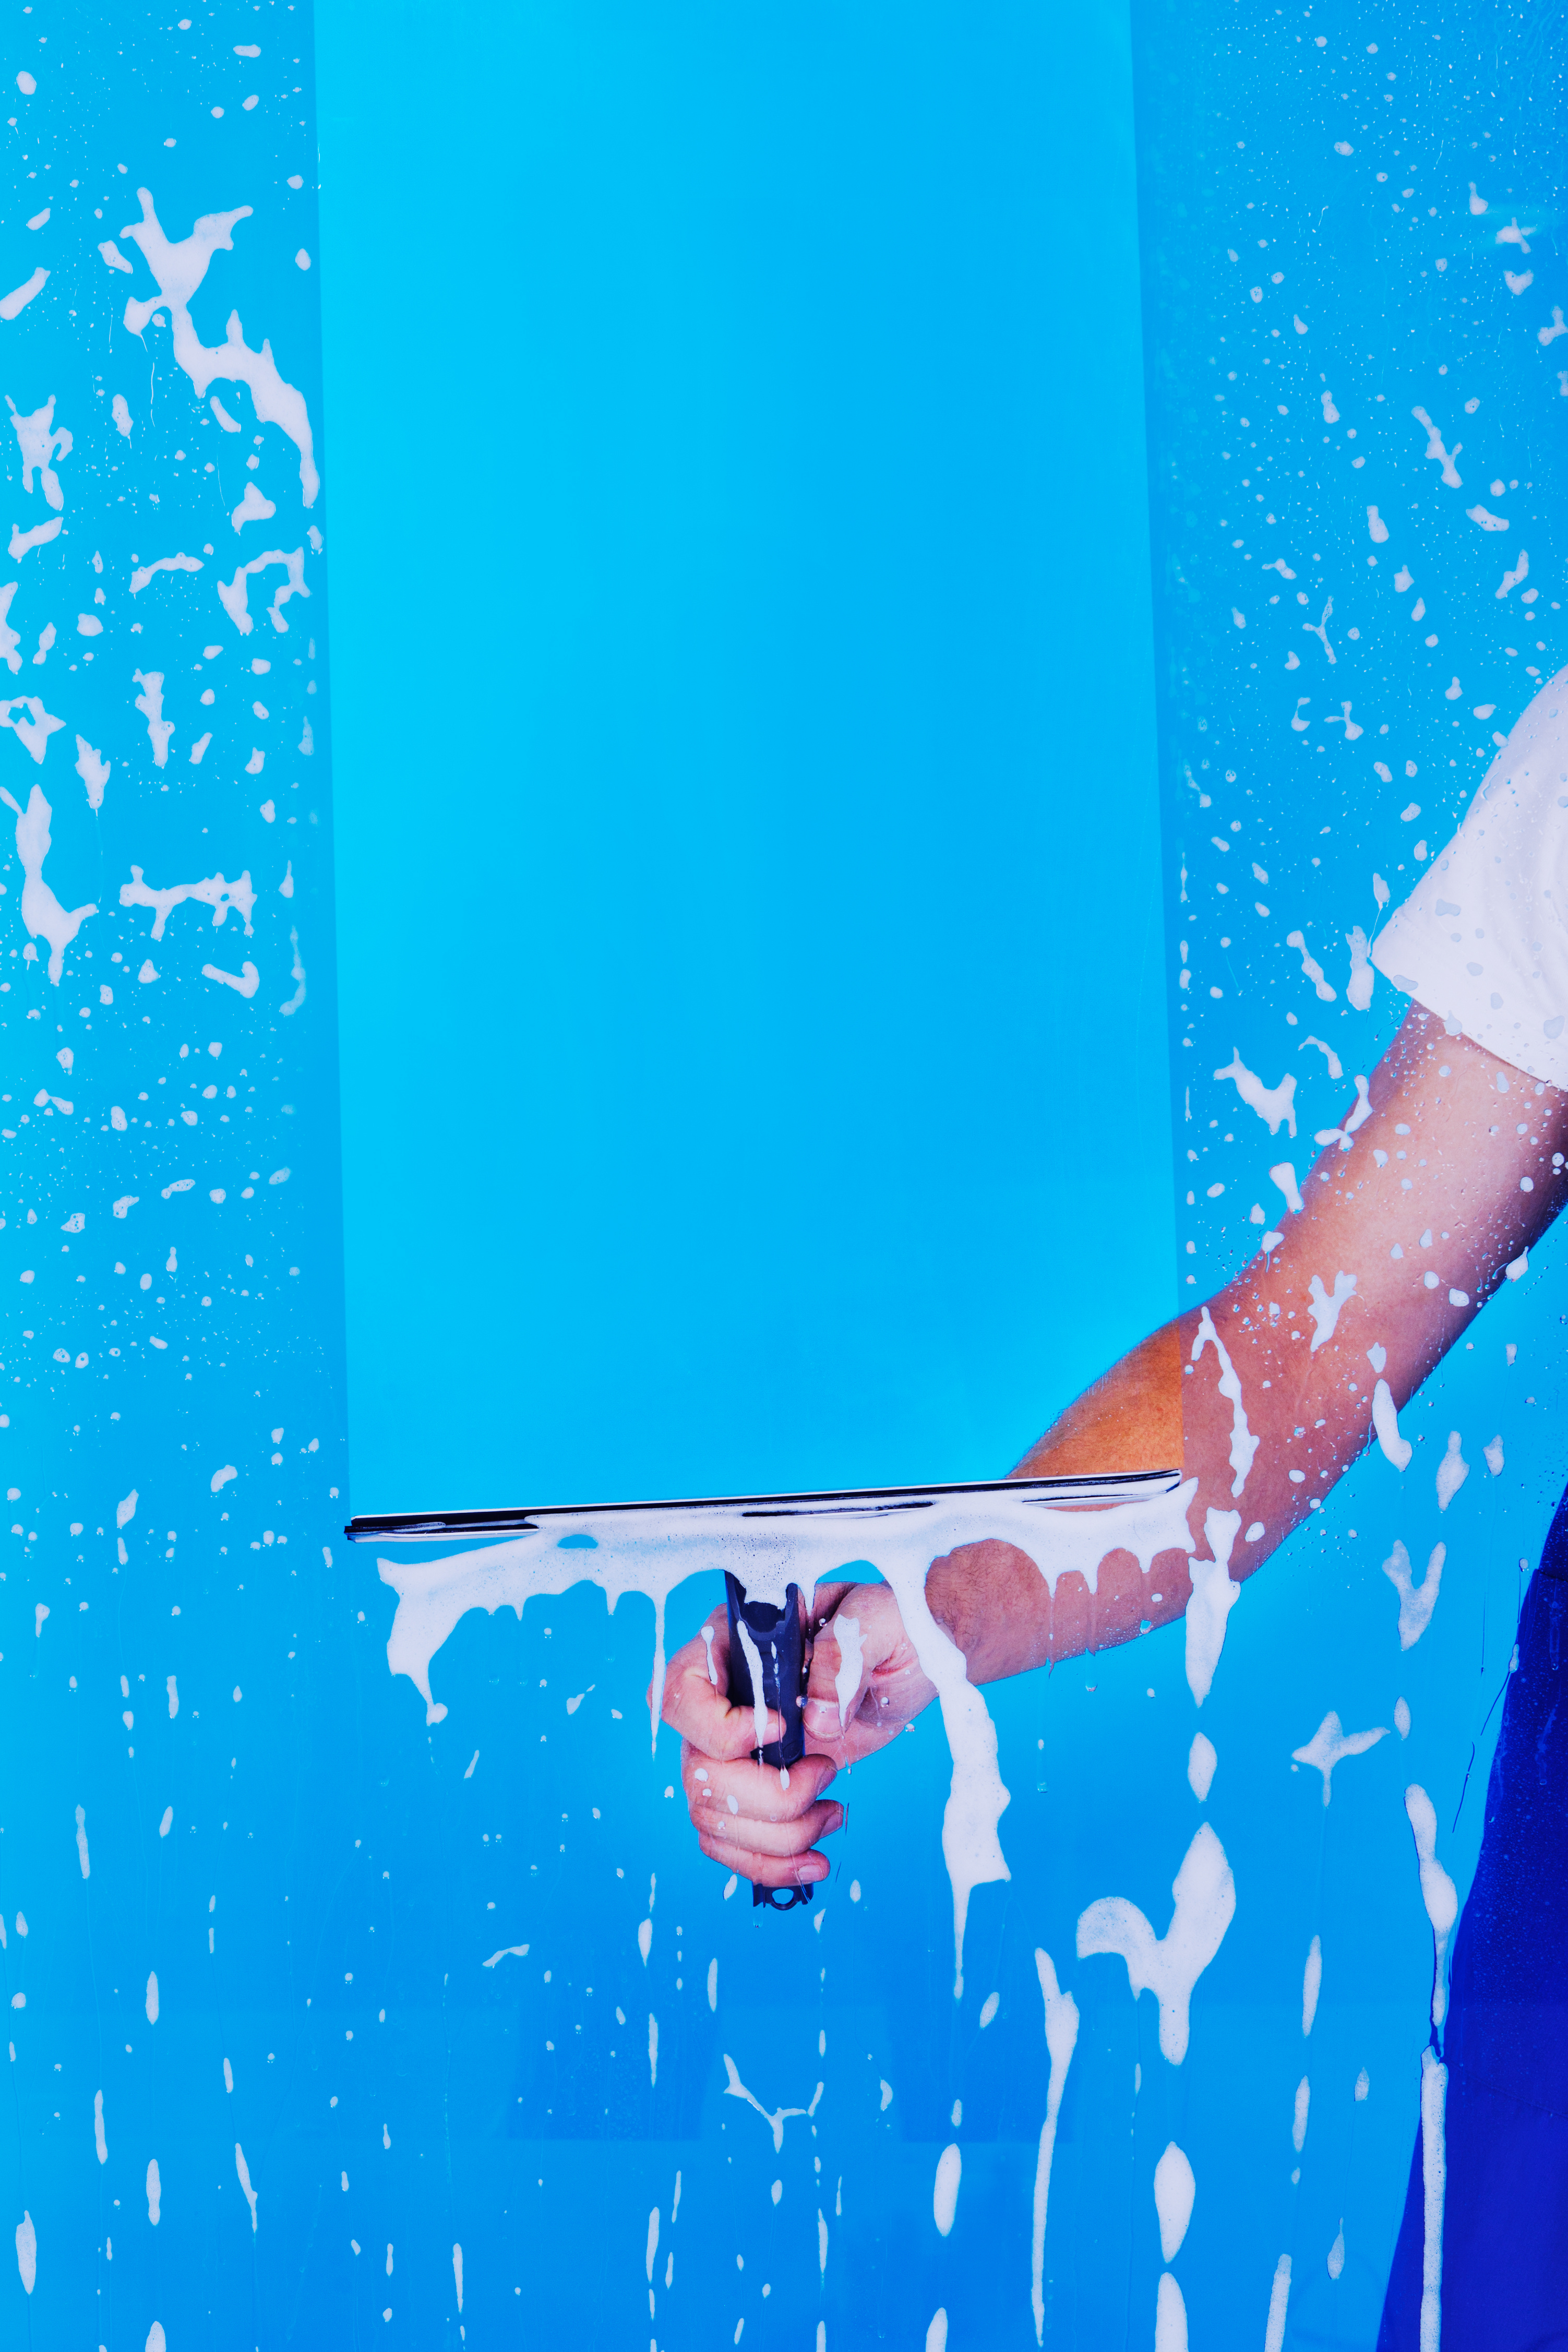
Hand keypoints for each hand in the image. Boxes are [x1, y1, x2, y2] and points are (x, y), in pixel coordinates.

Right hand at [659, 1578, 935, 1888]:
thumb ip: (843, 1656)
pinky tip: (814, 1862)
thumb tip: (817, 1721)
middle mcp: (723, 1699)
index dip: (722, 1727)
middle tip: (826, 1773)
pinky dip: (769, 1865)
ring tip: (833, 1814)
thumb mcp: (876, 1619)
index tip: (787, 1728)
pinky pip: (730, 1841)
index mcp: (738, 1645)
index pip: (680, 1691)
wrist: (915, 1660)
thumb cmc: (892, 1626)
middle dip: (768, 1796)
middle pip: (699, 1770)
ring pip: (712, 1817)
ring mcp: (736, 1748)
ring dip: (778, 1836)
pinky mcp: (758, 1786)